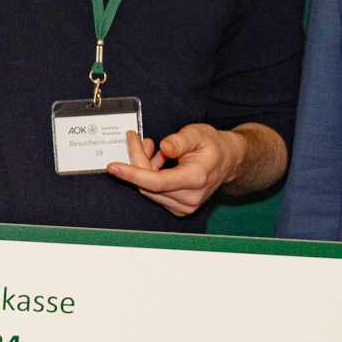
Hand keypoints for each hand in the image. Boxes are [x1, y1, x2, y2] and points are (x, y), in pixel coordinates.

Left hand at [108, 123, 245, 216]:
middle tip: (135, 137)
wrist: (228, 161)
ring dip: (144, 167)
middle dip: (137, 160)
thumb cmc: (212, 145)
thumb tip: (164, 147)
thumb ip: (181, 140)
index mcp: (196, 179)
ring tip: (152, 146)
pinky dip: (150, 176)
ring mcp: (185, 206)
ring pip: (149, 189)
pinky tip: (158, 160)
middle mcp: (190, 198)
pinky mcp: (179, 208)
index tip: (113, 167)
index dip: (133, 174)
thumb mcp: (198, 134)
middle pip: (148, 184)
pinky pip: (155, 193)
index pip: (157, 182)